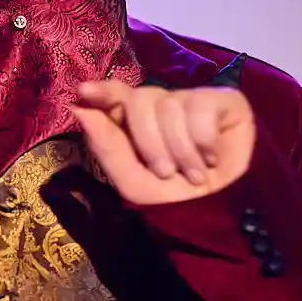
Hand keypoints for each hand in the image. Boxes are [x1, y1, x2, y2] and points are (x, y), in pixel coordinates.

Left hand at [74, 80, 255, 207]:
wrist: (224, 210)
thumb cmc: (176, 198)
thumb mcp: (134, 181)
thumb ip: (106, 145)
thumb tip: (77, 107)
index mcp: (136, 122)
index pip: (116, 95)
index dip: (103, 90)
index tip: (85, 90)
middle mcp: (162, 106)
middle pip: (140, 99)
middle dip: (149, 142)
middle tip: (165, 173)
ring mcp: (192, 100)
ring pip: (169, 105)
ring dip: (180, 150)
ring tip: (194, 175)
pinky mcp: (223, 100)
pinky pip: (200, 106)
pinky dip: (202, 139)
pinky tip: (212, 158)